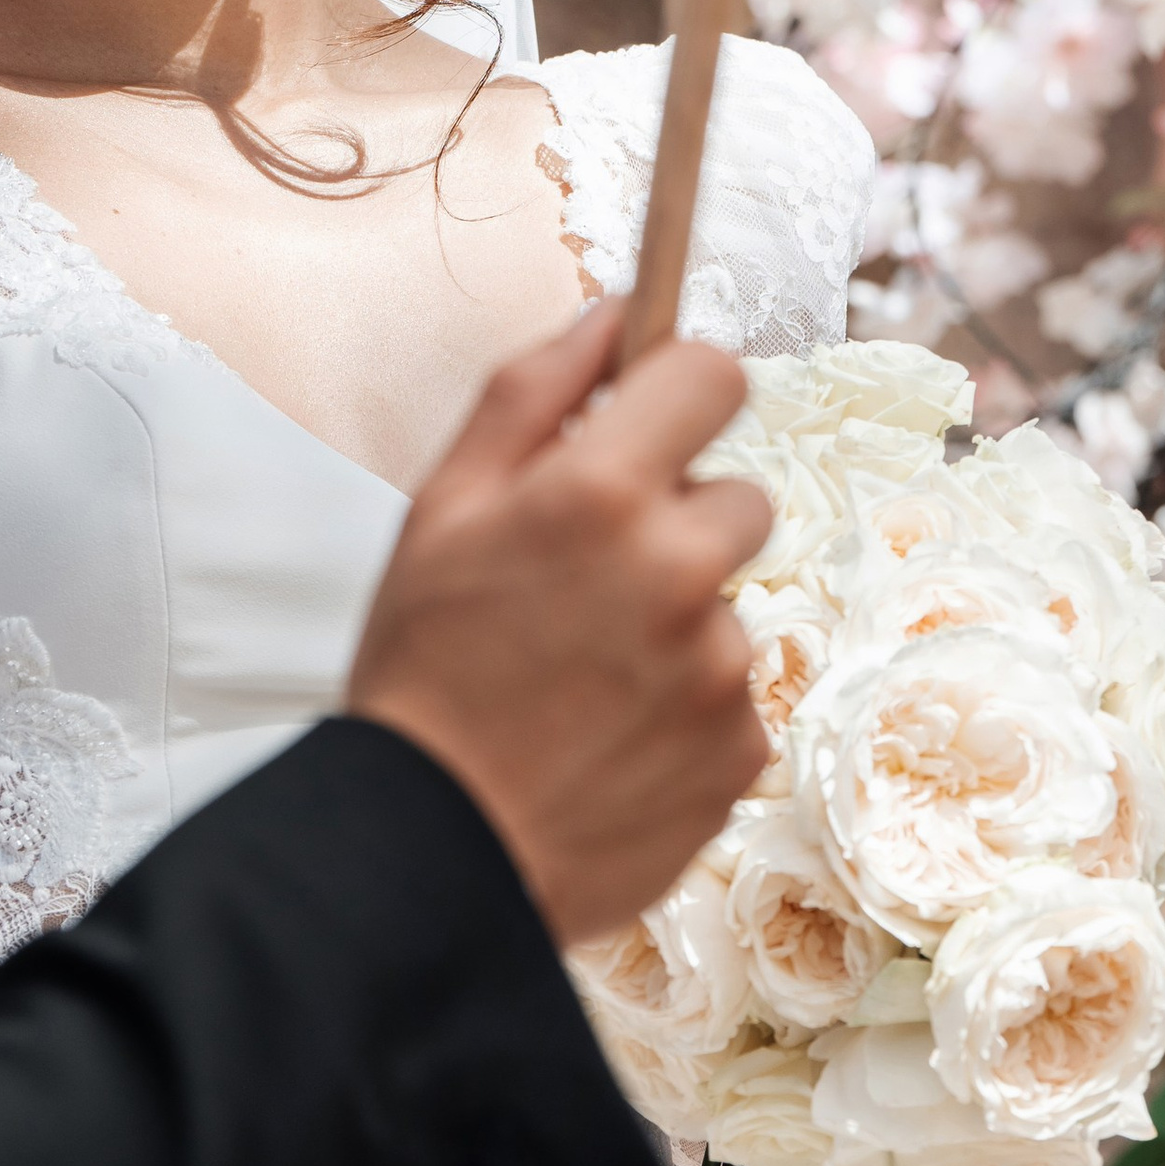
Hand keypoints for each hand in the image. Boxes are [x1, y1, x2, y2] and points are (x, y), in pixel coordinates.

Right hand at [347, 299, 771, 947]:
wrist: (432, 850)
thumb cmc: (422, 668)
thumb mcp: (442, 506)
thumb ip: (532, 392)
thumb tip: (613, 314)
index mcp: (602, 493)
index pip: (715, 376)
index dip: (682, 393)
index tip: (653, 424)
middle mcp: (681, 571)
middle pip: (738, 497)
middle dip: (678, 523)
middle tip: (588, 581)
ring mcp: (722, 667)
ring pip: (726, 605)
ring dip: (674, 624)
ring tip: (582, 678)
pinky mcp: (742, 749)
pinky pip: (731, 695)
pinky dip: (682, 708)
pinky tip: (607, 735)